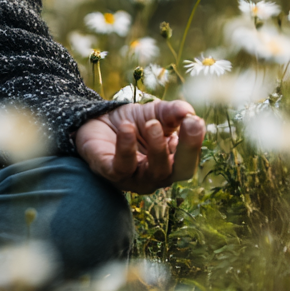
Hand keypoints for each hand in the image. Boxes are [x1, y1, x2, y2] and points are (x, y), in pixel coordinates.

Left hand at [75, 100, 204, 193]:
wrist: (95, 121)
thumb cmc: (131, 123)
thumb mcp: (154, 113)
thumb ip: (172, 112)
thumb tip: (188, 111)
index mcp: (171, 164)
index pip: (189, 160)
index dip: (194, 142)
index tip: (194, 120)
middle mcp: (156, 176)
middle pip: (179, 171)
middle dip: (186, 150)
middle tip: (186, 123)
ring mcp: (133, 178)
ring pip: (152, 172)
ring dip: (156, 148)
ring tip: (153, 124)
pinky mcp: (109, 172)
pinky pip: (121, 166)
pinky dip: (126, 148)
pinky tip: (126, 128)